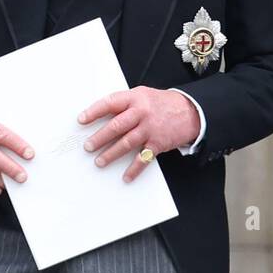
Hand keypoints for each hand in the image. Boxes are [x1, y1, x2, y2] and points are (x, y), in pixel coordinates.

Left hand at [78, 86, 201, 182]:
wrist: (190, 110)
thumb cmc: (163, 104)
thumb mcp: (143, 95)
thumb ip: (125, 104)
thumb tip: (102, 116)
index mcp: (135, 98)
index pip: (110, 103)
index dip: (94, 112)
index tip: (82, 120)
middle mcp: (142, 112)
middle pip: (116, 126)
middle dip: (100, 138)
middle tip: (88, 146)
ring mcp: (150, 128)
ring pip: (126, 143)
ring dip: (111, 154)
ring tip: (99, 161)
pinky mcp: (158, 142)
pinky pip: (143, 158)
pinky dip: (134, 169)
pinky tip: (126, 176)